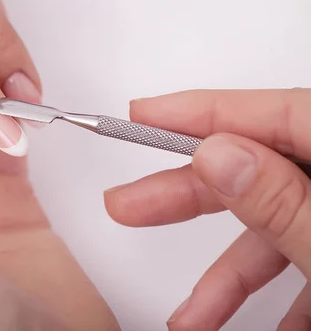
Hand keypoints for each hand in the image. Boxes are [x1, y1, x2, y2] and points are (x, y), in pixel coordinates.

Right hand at [104, 89, 310, 329]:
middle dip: (187, 197)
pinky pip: (301, 256)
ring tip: (192, 316)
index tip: (142, 115)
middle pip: (257, 168)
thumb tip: (217, 155)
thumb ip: (281, 202)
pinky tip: (265, 325)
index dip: (200, 110)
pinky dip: (274, 292)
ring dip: (228, 273)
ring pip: (275, 225)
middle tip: (126, 204)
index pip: (272, 113)